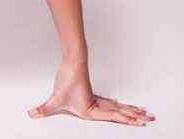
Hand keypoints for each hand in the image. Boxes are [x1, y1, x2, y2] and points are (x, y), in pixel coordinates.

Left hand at [28, 58, 155, 126]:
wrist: (73, 61)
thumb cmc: (68, 78)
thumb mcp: (55, 98)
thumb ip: (45, 109)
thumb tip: (31, 114)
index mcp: (92, 109)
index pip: (113, 117)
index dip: (127, 120)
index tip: (140, 122)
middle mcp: (98, 104)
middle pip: (120, 111)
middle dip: (136, 116)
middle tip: (151, 118)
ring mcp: (96, 98)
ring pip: (118, 106)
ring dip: (131, 109)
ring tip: (145, 112)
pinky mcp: (92, 93)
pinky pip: (109, 101)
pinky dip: (117, 105)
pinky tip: (120, 104)